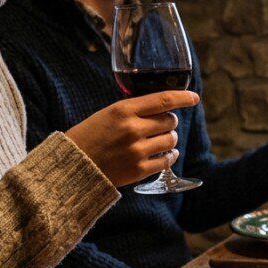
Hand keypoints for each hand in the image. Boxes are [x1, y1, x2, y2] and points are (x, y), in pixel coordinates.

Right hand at [65, 90, 198, 186]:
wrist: (73, 165)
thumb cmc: (90, 136)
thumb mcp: (108, 114)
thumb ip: (134, 110)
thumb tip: (163, 107)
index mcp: (123, 110)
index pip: (163, 100)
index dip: (183, 97)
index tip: (194, 98)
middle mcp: (132, 129)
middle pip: (170, 121)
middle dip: (169, 121)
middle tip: (160, 124)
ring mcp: (137, 151)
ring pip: (171, 140)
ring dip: (169, 138)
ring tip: (160, 139)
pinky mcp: (139, 169)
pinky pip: (167, 160)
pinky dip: (169, 156)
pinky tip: (165, 153)